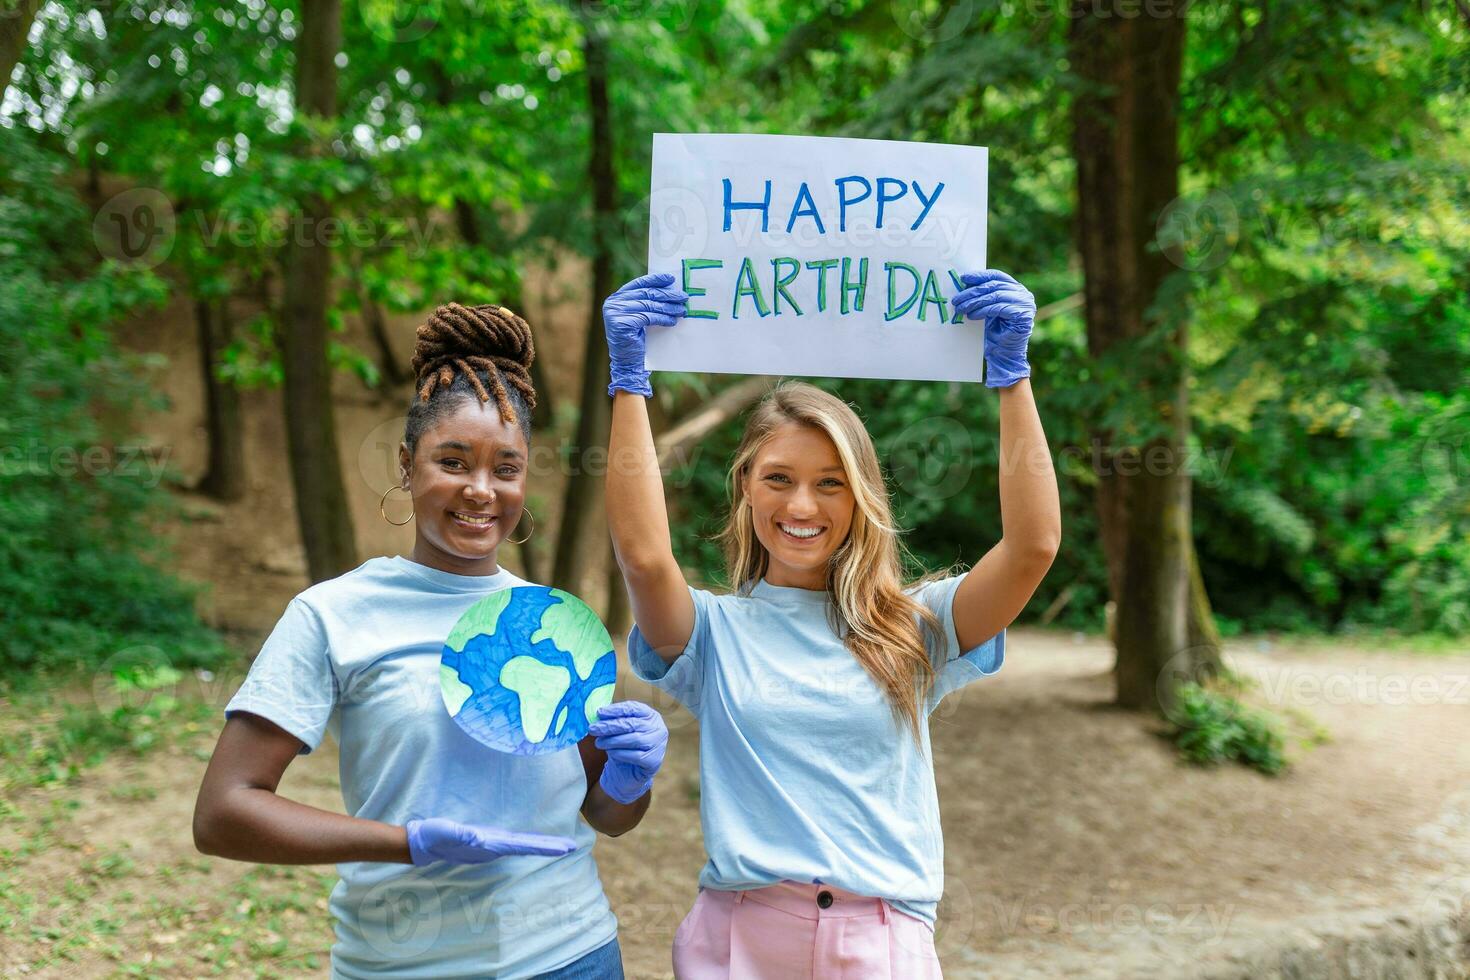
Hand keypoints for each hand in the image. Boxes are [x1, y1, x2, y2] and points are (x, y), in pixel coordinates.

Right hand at [403, 817, 576, 865]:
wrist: (421, 845)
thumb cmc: (434, 835)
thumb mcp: (446, 831)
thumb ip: (460, 834)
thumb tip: (478, 836)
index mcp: (490, 844)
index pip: (524, 845)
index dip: (545, 846)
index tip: (565, 848)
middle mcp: (493, 847)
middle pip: (527, 847)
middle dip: (549, 847)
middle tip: (572, 847)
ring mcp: (489, 846)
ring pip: (521, 846)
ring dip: (539, 845)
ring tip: (558, 845)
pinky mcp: (484, 842)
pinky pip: (511, 843)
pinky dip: (526, 842)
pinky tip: (530, 842)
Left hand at [587, 701, 667, 804]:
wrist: (631, 771)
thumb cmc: (625, 746)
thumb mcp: (621, 730)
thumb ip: (613, 720)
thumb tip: (599, 714)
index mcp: (651, 716)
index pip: (633, 708)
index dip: (615, 710)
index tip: (599, 713)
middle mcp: (658, 728)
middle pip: (632, 724)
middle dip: (610, 726)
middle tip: (593, 728)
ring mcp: (658, 745)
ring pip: (634, 739)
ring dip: (613, 740)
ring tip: (598, 742)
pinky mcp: (654, 761)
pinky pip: (635, 756)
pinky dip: (620, 753)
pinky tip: (610, 752)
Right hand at [603, 273, 689, 397]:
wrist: (628, 364)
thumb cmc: (637, 340)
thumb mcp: (640, 317)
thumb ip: (647, 303)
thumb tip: (671, 290)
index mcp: (616, 298)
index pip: (638, 284)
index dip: (655, 280)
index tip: (671, 279)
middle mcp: (613, 303)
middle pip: (646, 294)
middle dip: (667, 295)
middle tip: (683, 297)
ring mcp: (615, 313)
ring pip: (648, 305)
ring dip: (668, 307)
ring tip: (682, 310)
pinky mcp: (621, 323)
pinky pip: (647, 317)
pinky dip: (662, 318)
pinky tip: (672, 321)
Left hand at [951, 269, 1035, 387]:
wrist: (1003, 354)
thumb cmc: (994, 331)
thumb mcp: (986, 308)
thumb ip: (981, 295)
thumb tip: (963, 282)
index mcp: (1016, 288)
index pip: (997, 276)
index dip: (980, 276)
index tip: (963, 278)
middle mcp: (1023, 294)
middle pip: (994, 286)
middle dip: (973, 292)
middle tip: (956, 299)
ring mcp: (1026, 304)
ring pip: (996, 296)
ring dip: (975, 302)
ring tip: (961, 308)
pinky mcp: (1024, 315)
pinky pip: (999, 308)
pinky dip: (983, 311)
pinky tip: (972, 316)